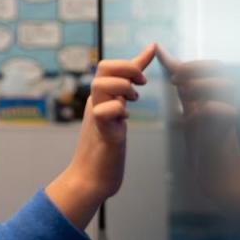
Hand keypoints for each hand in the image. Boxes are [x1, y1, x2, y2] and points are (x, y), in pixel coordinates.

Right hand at [46, 43, 155, 229]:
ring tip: (132, 103)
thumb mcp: (118, 113)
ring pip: (101, 86)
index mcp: (100, 98)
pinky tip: (124, 122)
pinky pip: (104, 112)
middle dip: (127, 69)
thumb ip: (126, 90)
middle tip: (141, 85)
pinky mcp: (101, 133)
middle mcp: (95, 103)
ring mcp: (96, 117)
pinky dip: (117, 111)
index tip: (148, 63)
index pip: (107, 66)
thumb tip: (135, 78)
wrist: (90, 178)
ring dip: (122, 89)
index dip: (129, 61)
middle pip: (103, 68)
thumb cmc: (106, 145)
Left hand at [157, 46, 239, 220]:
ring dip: (201, 87)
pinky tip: (189, 120)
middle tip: (175, 84)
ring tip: (184, 99)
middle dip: (195, 71)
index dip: (191, 65)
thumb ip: (177, 74)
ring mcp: (230, 111)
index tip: (173, 78)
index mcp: (216, 90)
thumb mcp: (186, 100)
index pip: (212, 64)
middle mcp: (226, 97)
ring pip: (225, 85)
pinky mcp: (230, 128)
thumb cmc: (200, 132)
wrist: (211, 165)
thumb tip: (159, 48)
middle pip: (219, 67)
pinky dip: (203, 112)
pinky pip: (223, 110)